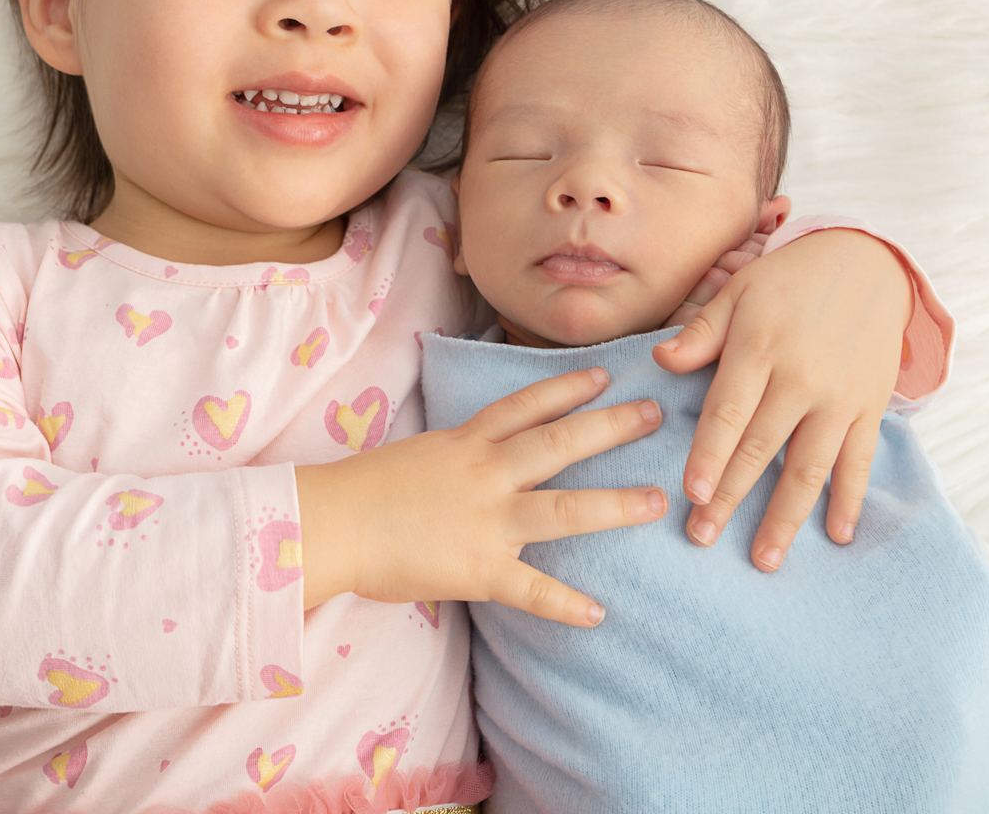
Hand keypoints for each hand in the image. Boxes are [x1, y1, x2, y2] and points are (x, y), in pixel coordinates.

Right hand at [296, 368, 666, 626]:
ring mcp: (487, 520)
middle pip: (560, 443)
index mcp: (466, 443)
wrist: (332, 523)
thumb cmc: (362, 489)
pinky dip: (566, 604)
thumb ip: (454, 455)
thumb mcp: (415, 454)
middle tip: (654, 415)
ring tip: (656, 501)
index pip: (526, 405)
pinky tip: (598, 614)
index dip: (568, 388)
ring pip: (564, 508)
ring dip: (615, 505)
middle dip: (611, 427)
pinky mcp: (480, 569)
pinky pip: (533, 589)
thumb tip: (477, 453)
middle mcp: (485, 473)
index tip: (604, 374)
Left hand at [653, 228, 911, 570]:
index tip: (689, 495)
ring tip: (764, 559)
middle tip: (703, 538)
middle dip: (730, 498)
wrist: (869, 263)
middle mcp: (801, 378)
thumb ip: (701, 332)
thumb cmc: (790, 279)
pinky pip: (858, 461)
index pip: (728, 413)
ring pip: (809, 467)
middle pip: (761, 449)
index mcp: (760, 348)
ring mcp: (840, 397)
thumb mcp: (739, 290)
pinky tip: (835, 535)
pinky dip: (849, 500)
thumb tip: (661, 362)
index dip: (708, 456)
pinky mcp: (870, 407)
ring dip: (785, 517)